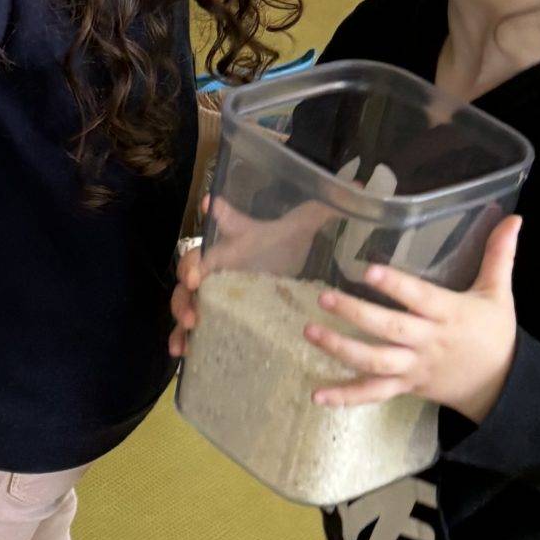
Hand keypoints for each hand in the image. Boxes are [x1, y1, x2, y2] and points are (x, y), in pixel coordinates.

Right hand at [170, 194, 329, 359]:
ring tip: (189, 326)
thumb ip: (325, 209)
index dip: (218, 210)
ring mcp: (212, 289)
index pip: (227, 218)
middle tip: (194, 285)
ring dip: (182, 309)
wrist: (281, 268)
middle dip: (188, 273)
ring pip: (185, 296)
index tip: (211, 205)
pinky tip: (183, 353)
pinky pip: (190, 325)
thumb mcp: (302, 230)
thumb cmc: (285, 246)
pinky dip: (182, 337)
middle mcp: (219, 262)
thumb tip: (358, 186)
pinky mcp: (214, 312)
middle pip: (192, 262)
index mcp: (239, 237)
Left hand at [304, 217, 521, 422]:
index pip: (420, 298)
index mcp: (450, 314)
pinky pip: (374, 394)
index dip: (396, 285)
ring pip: (375, 362)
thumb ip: (499, 254)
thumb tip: (515, 217)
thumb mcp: (499, 293)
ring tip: (310, 331)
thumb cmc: (495, 334)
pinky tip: (317, 394)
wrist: (502, 386)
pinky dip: (346, 397)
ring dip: (341, 349)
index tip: (369, 270)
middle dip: (356, 315)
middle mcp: (428, 342)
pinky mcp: (406, 386)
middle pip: (390, 330)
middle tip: (324, 297)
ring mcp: (414, 367)